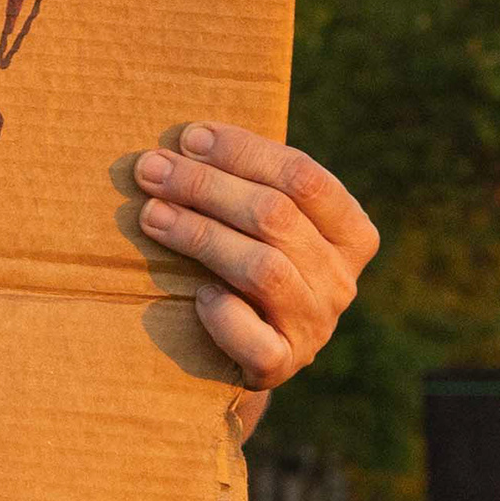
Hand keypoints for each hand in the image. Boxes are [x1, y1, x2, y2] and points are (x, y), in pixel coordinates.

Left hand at [131, 125, 379, 418]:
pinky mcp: (283, 363)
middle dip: (205, 186)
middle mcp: (341, 279)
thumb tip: (185, 140)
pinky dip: (223, 315)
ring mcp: (316, 325)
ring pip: (262, 268)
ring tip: (149, 214)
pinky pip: (255, 340)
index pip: (305, 178)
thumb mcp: (261, 222)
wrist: (239, 350)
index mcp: (350, 233)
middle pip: (276, 217)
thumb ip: (244, 184)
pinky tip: (196, 295)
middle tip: (149, 169)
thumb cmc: (243, 262)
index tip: (188, 137)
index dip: (244, 152)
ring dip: (199, 235)